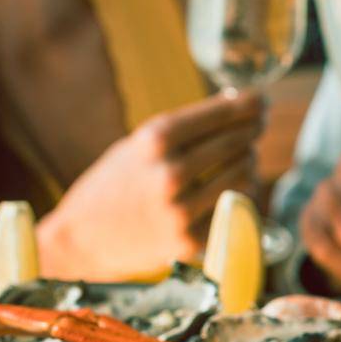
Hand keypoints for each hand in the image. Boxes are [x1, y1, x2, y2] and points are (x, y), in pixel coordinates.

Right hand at [38, 90, 262, 279]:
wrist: (80, 239)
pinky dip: (236, 197)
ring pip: (242, 176)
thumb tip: (234, 111)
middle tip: (257, 126)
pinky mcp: (189, 240)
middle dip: (252, 130)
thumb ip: (180, 132)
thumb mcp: (136, 146)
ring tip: (241, 159)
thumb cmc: (110, 187)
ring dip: (247, 163)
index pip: (221, 113)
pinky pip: (232, 209)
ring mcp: (181, 210)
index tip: (260, 101)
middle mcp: (170, 173)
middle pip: (237, 142)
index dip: (249, 104)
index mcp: (154, 140)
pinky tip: (228, 190)